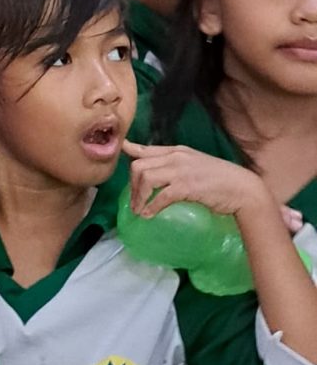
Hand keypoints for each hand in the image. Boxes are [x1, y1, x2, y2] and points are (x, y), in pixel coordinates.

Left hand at [123, 139, 279, 230]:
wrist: (242, 188)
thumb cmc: (220, 180)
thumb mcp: (195, 165)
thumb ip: (176, 166)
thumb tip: (158, 174)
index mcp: (178, 151)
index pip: (148, 149)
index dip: (131, 151)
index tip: (121, 153)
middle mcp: (177, 157)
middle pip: (140, 165)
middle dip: (132, 184)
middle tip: (135, 201)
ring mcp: (182, 170)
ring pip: (146, 177)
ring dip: (139, 197)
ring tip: (140, 210)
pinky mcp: (187, 186)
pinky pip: (161, 195)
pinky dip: (151, 206)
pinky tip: (149, 215)